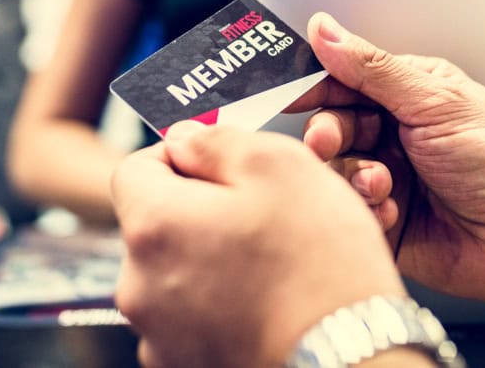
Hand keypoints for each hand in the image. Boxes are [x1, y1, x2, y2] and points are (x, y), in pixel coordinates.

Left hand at [111, 121, 405, 367]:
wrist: (349, 360)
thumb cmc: (318, 264)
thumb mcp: (278, 165)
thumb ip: (216, 141)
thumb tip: (184, 139)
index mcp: (153, 226)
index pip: (134, 169)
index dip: (178, 156)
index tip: (217, 162)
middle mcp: (139, 286)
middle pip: (156, 220)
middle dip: (199, 206)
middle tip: (258, 210)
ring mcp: (159, 335)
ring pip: (176, 267)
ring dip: (211, 253)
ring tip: (269, 258)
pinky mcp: (184, 366)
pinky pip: (190, 313)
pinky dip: (219, 298)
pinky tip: (265, 297)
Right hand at [292, 12, 484, 303]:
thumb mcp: (433, 102)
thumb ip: (371, 68)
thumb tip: (324, 29)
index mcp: (405, 93)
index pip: (345, 78)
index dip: (315, 85)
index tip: (289, 95)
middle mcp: (392, 131)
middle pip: (332, 123)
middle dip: (329, 133)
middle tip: (329, 142)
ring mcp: (386, 174)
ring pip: (335, 166)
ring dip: (354, 174)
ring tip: (383, 183)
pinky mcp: (382, 216)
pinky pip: (349, 206)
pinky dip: (366, 207)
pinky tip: (393, 209)